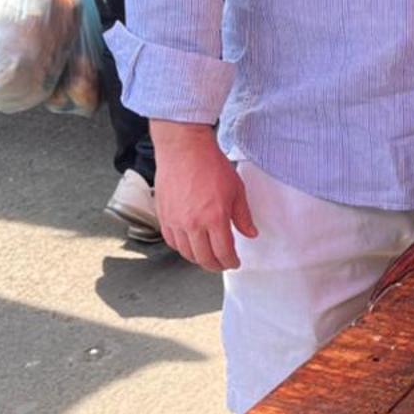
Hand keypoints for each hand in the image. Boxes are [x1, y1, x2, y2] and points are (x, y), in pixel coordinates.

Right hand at [153, 121, 257, 270]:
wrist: (184, 149)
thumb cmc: (209, 164)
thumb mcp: (236, 189)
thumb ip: (243, 216)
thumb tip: (250, 232)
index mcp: (215, 219)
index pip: (223, 253)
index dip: (231, 262)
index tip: (234, 262)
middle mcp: (193, 224)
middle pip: (204, 258)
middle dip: (216, 265)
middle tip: (222, 263)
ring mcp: (176, 221)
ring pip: (186, 253)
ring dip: (198, 258)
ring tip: (207, 255)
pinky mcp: (163, 216)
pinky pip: (172, 241)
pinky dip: (182, 247)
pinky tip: (189, 243)